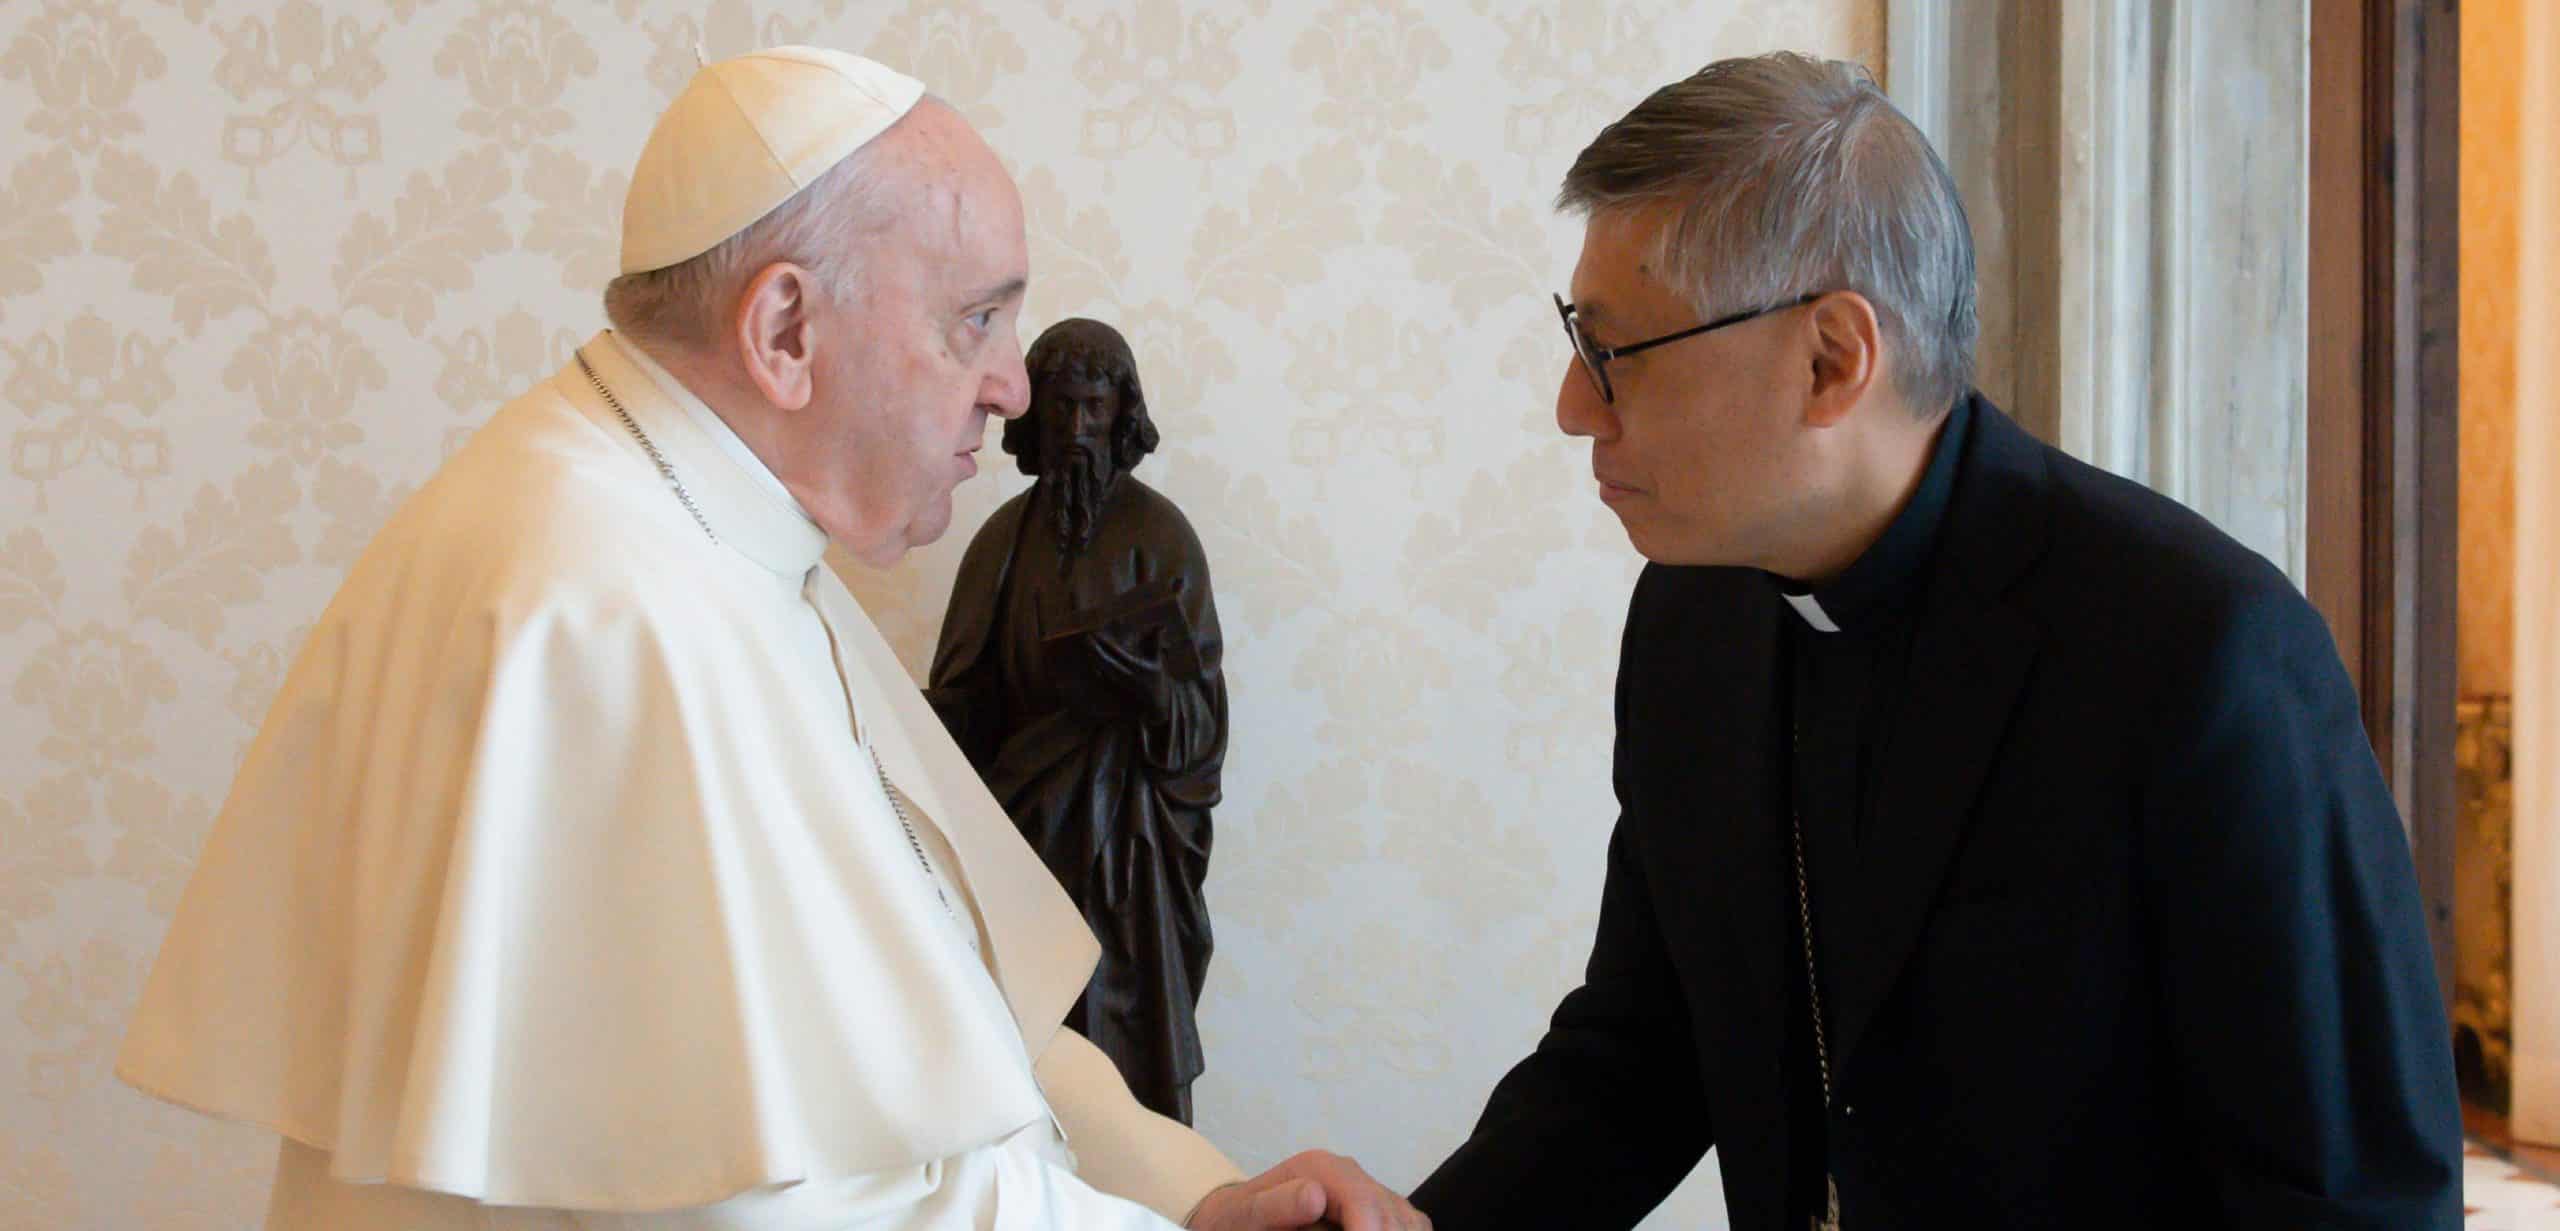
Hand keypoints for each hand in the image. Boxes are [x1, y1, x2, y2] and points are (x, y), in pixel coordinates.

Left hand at [1184, 1150, 1428, 1230]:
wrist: (1240, 1218)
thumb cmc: (1240, 1220)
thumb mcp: (1246, 1216)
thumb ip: (1277, 1205)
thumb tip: (1314, 1196)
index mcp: (1321, 1169)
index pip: (1365, 1203)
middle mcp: (1351, 1175)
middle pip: (1392, 1216)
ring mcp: (1370, 1191)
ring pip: (1410, 1221)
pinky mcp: (1381, 1210)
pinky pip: (1411, 1225)